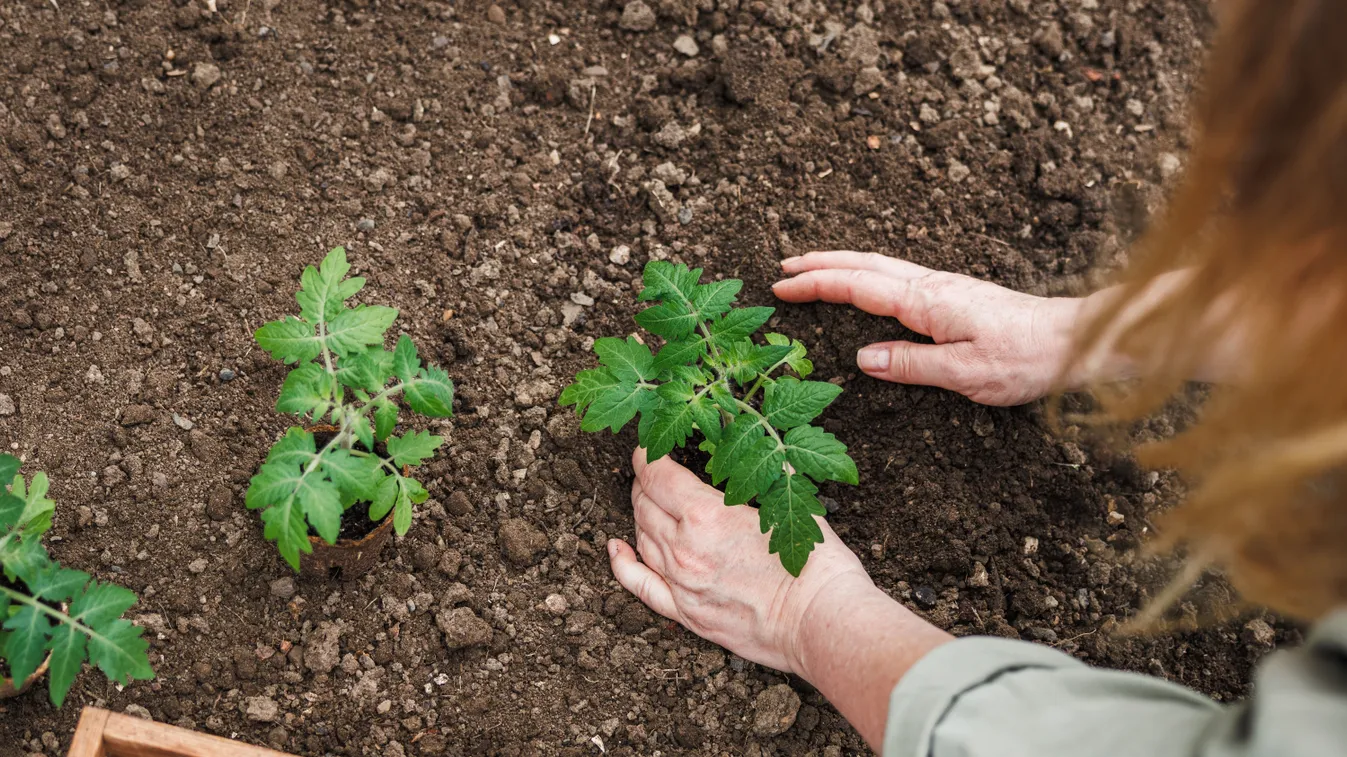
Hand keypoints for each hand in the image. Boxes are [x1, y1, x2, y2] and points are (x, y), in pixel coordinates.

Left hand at [606, 448, 874, 675]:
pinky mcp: (687, 614)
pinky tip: (617, 548)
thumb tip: (759, 450)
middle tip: (653, 472)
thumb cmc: (817, 565)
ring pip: (643, 538)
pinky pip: (641, 585)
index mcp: (706, 514)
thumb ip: (763, 478)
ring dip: (640, 514)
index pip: (658, 475)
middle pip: (645, 504)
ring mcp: (682, 584)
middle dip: (645, 482)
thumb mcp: (790, 503)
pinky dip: (624, 564)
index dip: (647, 456)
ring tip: (647, 501)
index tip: (647, 447)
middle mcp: (684, 548)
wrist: (823, 624)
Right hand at [772, 251, 1084, 405]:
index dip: (816, 285)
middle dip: (821, 264)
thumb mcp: (966, 373)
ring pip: (881, 265)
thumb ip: (912, 364)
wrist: (1077, 340)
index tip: (781, 285)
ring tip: (813, 267)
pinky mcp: (957, 294)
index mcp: (927, 303)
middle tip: (783, 266)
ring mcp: (946, 286)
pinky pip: (898, 275)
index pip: (858, 287)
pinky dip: (868, 272)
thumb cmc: (1026, 359)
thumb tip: (863, 359)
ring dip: (843, 264)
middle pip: (865, 265)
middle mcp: (933, 286)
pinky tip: (867, 282)